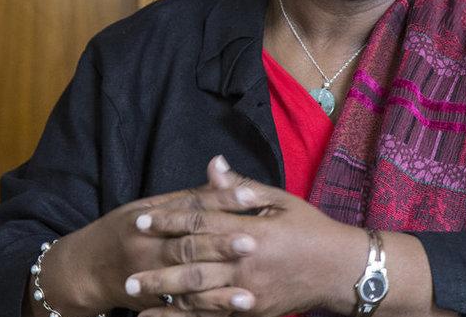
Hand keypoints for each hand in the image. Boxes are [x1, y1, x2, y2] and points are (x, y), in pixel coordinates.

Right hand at [34, 157, 266, 315]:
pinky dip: (207, 310)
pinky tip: (231, 310)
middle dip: (221, 245)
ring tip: (248, 293)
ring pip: (186, 283)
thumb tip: (220, 167)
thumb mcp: (148, 207)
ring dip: (218, 290)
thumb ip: (187, 196)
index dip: (220, 201)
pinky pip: (181, 309)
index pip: (189, 207)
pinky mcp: (151, 302)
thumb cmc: (124, 231)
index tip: (250, 198)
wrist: (84, 270)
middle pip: (188, 244)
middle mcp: (146, 247)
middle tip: (254, 242)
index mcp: (148, 217)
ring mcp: (147, 277)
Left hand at [126, 166, 368, 316]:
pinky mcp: (253, 310)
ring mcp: (250, 290)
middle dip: (157, 263)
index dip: (170, 220)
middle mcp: (248, 261)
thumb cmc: (311, 229)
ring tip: (135, 295)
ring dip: (164, 294)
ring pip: (199, 294)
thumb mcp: (280, 200)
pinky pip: (214, 316)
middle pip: (194, 262)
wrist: (341, 270)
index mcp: (253, 229)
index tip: (142, 219)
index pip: (203, 221)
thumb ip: (241, 186)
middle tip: (125, 266)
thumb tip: (213, 164)